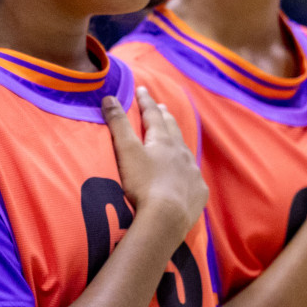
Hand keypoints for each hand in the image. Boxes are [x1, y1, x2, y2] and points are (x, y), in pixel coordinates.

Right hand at [103, 87, 207, 236]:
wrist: (166, 217)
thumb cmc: (143, 183)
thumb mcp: (126, 151)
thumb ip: (118, 124)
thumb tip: (109, 98)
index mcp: (163, 140)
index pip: (153, 114)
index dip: (146, 101)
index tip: (141, 89)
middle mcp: (181, 152)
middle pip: (172, 129)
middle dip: (165, 117)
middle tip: (162, 107)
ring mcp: (192, 172)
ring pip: (185, 151)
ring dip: (178, 142)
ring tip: (174, 138)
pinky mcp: (197, 192)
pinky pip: (192, 177)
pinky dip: (186, 171)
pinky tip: (185, 176)